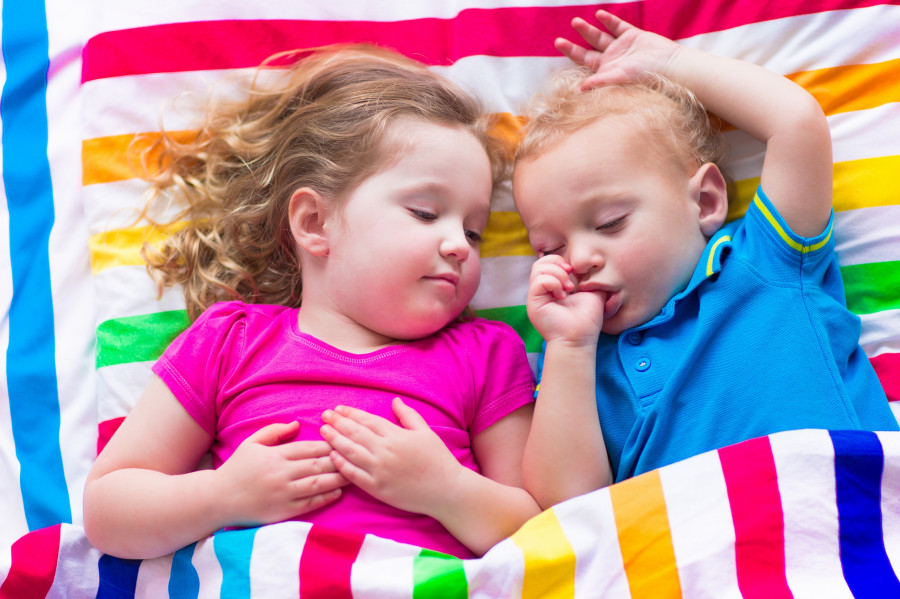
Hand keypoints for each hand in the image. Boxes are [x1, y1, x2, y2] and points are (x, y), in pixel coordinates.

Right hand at [216, 421, 348, 526]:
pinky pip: (310, 503)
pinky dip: (326, 498)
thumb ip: (275, 431)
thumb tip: (297, 423)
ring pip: (318, 484)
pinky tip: (338, 492)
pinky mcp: (283, 511)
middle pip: (318, 465)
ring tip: (355, 474)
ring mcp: (283, 494)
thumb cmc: (237, 468)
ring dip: (339, 479)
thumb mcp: (252, 443)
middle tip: (358, 456)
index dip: (330, 444)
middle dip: (340, 460)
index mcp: (275, 455)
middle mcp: (281, 474)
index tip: (345, 441)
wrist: (218, 499)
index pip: (310, 448)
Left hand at [320, 398, 461, 516]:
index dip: (351, 413)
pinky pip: (354, 475)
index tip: (338, 409)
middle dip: (337, 423)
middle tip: (324, 415)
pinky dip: (342, 465)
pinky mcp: (378, 489)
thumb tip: (394, 401)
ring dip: (335, 440)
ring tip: (323, 431)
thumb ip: (408, 415)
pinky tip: (332, 456)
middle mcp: (385, 451)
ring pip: (351, 452)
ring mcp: (380, 470)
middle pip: (355, 433)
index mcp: (396, 435)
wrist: (447, 491)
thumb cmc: (438, 459)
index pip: (367, 420)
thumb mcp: (425, 432)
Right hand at [526, 254, 603, 345]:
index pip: (548, 262)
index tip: (574, 272)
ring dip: (558, 275)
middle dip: (558, 265)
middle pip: (541, 262)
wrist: (579, 338)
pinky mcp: (533, 302)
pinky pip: (539, 281)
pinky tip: (561, 297)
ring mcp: (536, 296)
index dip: (560, 261)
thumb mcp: (593, 292)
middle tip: (571, 282)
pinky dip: (553, 283)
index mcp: (553, 286)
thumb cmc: (586, 320)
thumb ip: (590, 278)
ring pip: (538, 269)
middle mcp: (542, 290)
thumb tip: (592, 265)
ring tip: (568, 290)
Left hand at [555, 10, 680, 88]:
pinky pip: (619, 27)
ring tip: (575, 22)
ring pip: (601, 36)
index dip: (571, 51)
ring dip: (588, 29)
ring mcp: (622, 47)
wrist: (669, 66)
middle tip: (558, 39)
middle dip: (574, 44)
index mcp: (606, 70)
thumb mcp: (618, 78)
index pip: (583, 60)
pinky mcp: (634, 36)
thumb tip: (577, 91)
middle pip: (589, 49)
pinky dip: (609, 21)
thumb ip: (598, 82)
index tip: (558, 42)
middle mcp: (612, 59)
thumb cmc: (644, 76)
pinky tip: (600, 15)